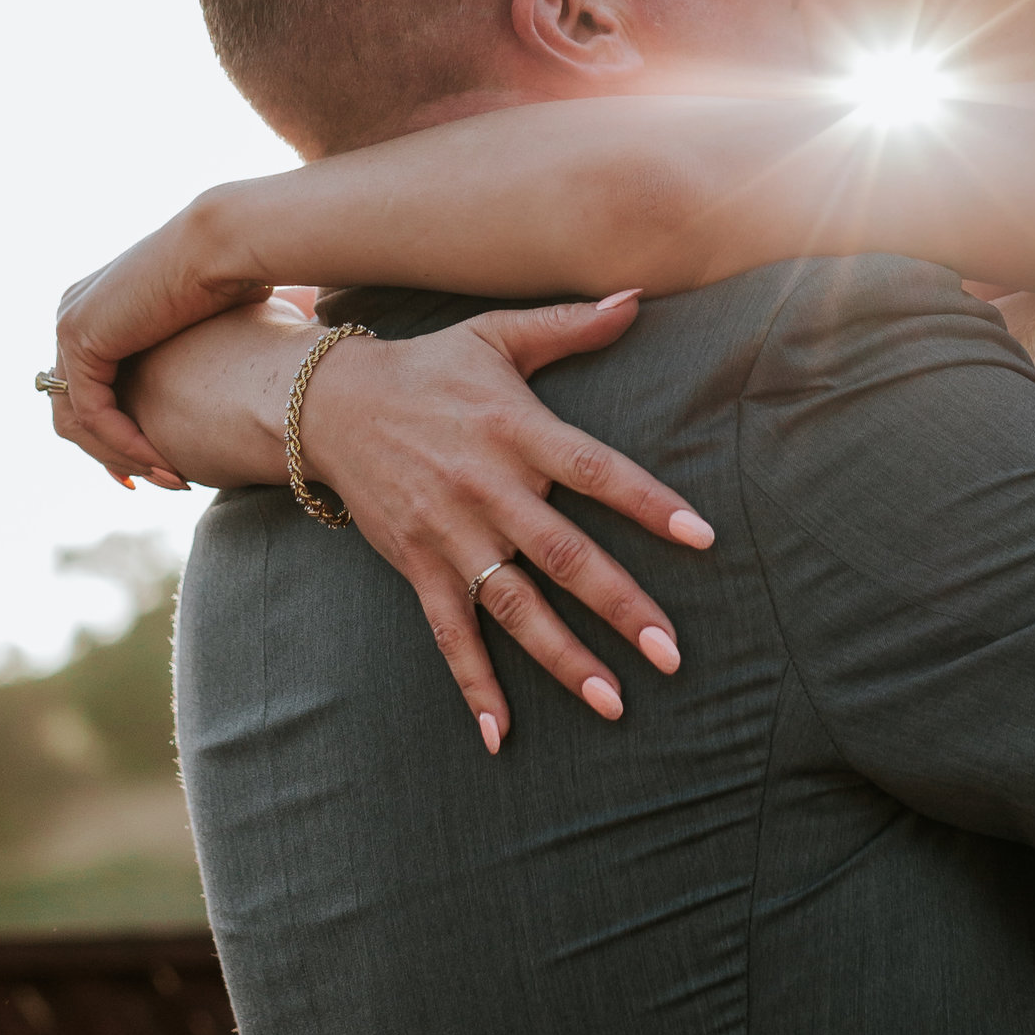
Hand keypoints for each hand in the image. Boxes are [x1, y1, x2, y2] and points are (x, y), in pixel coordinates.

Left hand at [51, 218, 273, 492]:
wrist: (226, 245)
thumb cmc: (237, 280)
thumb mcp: (201, 334)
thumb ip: (187, 362)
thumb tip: (220, 391)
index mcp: (98, 310)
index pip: (90, 391)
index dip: (121, 437)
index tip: (161, 466)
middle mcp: (73, 316)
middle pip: (75, 410)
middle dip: (116, 455)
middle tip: (160, 481)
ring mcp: (69, 325)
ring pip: (79, 420)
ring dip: (124, 456)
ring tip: (171, 478)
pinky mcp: (78, 337)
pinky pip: (93, 412)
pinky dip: (125, 443)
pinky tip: (164, 461)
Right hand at [278, 294, 715, 752]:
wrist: (332, 404)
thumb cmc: (433, 367)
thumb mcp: (497, 336)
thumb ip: (571, 325)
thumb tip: (638, 298)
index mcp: (517, 428)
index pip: (596, 469)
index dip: (648, 502)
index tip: (702, 536)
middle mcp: (487, 487)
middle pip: (563, 554)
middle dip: (619, 605)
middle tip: (673, 651)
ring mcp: (450, 534)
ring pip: (514, 605)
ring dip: (563, 657)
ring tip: (613, 703)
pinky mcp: (417, 567)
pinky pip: (449, 635)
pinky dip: (475, 687)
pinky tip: (503, 736)